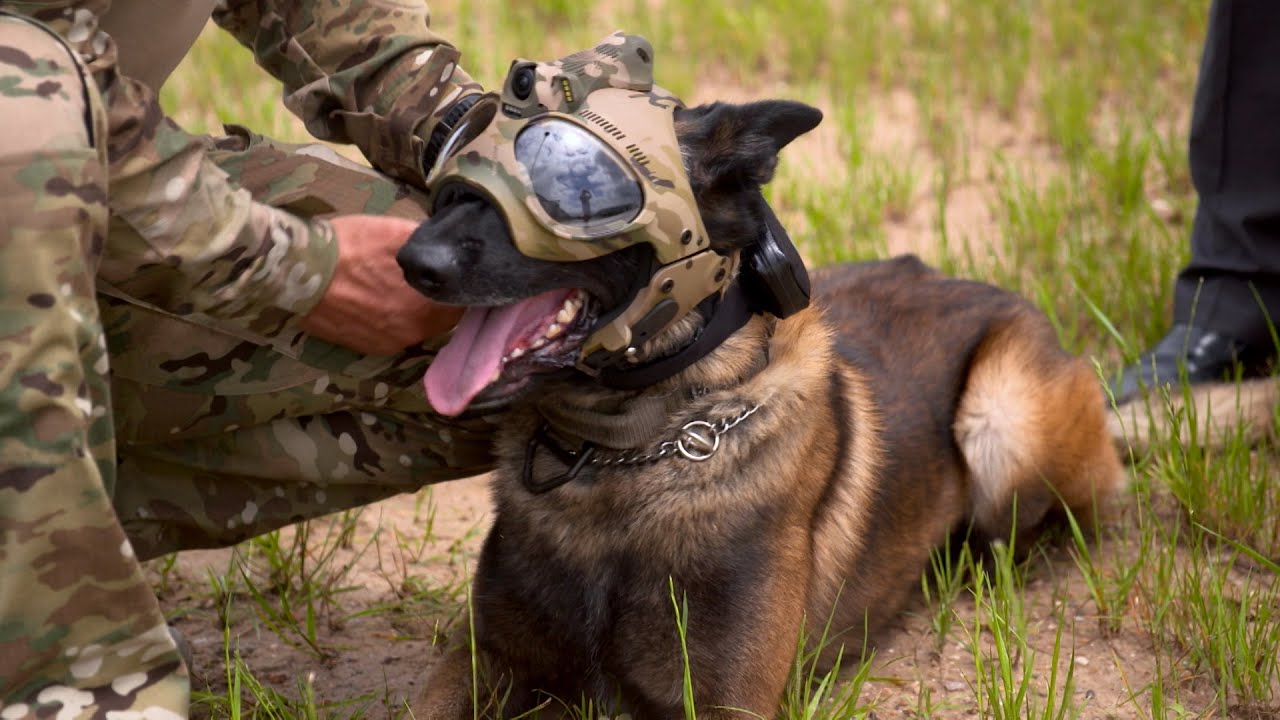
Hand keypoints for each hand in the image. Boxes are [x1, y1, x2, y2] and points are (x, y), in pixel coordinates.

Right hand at [300, 215, 461, 354]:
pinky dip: (393, 320)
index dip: (462, 286)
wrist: (297, 271)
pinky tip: (380, 300)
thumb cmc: (349, 247)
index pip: (463, 302)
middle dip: (440, 299)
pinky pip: (393, 334)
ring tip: (401, 288)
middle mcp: (414, 332)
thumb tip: (450, 247)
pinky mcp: (367, 348)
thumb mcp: (397, 232)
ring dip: (416, 311)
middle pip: (442, 317)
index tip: (457, 273)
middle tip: (430, 278)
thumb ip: (431, 245)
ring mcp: (389, 343)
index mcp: (429, 307)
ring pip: (418, 326)